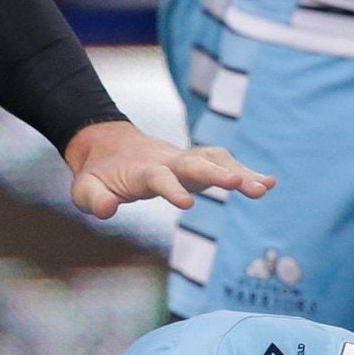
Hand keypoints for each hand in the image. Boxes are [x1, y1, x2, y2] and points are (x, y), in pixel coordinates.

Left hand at [63, 120, 273, 218]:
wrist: (108, 145)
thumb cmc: (98, 174)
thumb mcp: (85, 189)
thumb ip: (93, 199)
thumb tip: (107, 208)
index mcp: (142, 170)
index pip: (159, 178)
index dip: (171, 189)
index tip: (188, 205)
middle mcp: (168, 160)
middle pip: (195, 163)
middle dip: (218, 173)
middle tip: (242, 186)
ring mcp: (185, 160)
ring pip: (215, 160)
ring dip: (240, 172)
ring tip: (265, 187)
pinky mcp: (196, 164)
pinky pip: (223, 164)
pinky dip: (245, 171)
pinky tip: (269, 183)